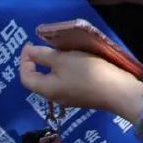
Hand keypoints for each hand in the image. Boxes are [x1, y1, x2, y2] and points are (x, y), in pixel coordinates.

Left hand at [19, 44, 142, 117]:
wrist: (118, 91)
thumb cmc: (87, 73)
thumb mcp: (63, 59)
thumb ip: (44, 55)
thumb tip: (29, 52)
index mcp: (47, 89)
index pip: (26, 77)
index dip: (24, 60)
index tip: (29, 44)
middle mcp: (55, 97)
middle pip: (39, 80)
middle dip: (37, 63)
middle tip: (42, 45)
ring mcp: (70, 98)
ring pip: (54, 80)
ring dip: (52, 65)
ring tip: (58, 50)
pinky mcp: (82, 96)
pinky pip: (66, 82)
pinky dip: (64, 70)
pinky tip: (74, 60)